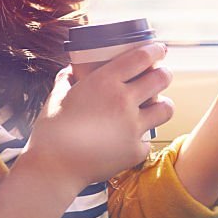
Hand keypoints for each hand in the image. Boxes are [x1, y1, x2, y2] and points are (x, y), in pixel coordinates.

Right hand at [20, 42, 173, 189]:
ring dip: (162, 105)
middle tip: (160, 76)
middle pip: (161, 78)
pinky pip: (148, 139)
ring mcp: (132, 127)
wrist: (53, 168)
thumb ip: (66, 80)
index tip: (159, 49)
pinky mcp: (135, 150)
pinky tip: (130, 139)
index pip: (142, 57)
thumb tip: (70, 70)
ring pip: (166, 109)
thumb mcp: (57, 97)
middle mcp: (124, 101)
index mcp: (105, 82)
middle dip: (164, 74)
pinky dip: (140, 139)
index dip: (156, 50)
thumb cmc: (51, 132)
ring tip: (155, 107)